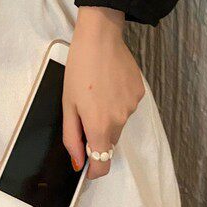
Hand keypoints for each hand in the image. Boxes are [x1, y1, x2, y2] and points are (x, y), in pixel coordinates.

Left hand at [62, 7, 145, 179]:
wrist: (100, 37)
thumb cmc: (79, 67)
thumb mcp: (67, 103)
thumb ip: (72, 136)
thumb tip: (78, 161)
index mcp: (100, 125)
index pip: (102, 163)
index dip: (94, 169)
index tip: (87, 164)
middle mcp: (120, 120)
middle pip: (109, 141)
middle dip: (98, 133)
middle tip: (85, 109)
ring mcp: (132, 106)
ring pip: (119, 122)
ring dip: (108, 115)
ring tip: (98, 89)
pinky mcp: (139, 93)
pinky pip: (127, 106)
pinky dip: (118, 100)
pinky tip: (110, 82)